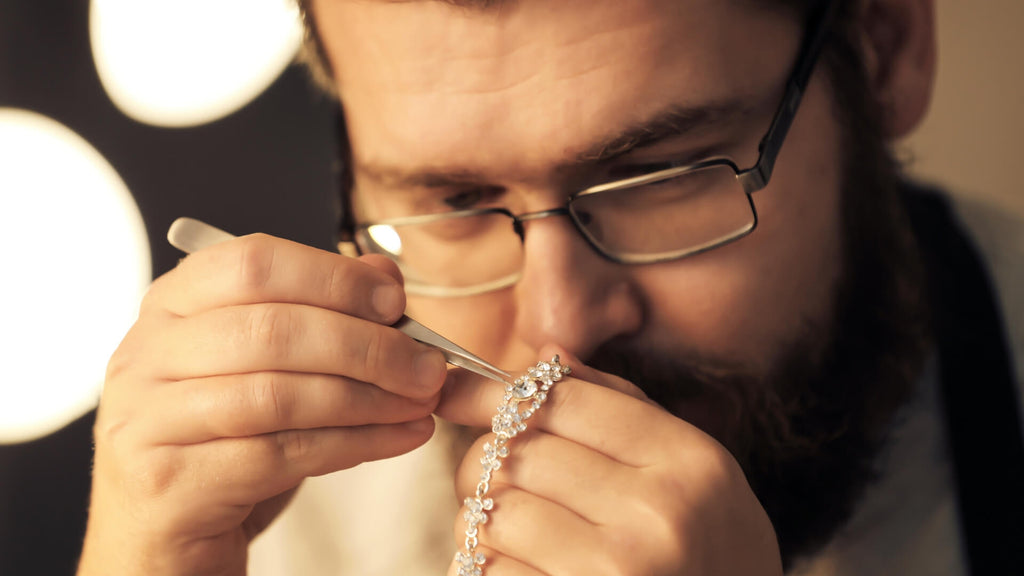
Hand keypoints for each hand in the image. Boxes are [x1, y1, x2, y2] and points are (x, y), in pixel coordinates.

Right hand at [77, 234, 447, 575]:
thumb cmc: (224, 440)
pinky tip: (400, 440)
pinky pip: (279, 455)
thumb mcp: (269, 367)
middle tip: (428, 367)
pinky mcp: (168, 483)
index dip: (334, 278)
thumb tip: (384, 274)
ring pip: (277, 395)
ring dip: (367, 399)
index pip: (254, 263)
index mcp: (172, 304)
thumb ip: (320, 311)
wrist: (166, 536)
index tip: (395, 302)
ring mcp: (148, 420)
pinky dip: (353, 444)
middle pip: (271, 330)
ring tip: (421, 405)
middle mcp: (146, 354)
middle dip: (367, 347)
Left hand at [436, 346, 781, 575]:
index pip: (563, 399)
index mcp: (686, 461)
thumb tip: (546, 355)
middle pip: (517, 452)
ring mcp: (613, 572)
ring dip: (481, 517)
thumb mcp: (691, 472)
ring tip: (511, 530)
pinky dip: (486, 567)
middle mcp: (655, 515)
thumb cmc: (707, 549)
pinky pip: (489, 571)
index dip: (495, 391)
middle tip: (495, 476)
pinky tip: (523, 568)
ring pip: (492, 512)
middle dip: (486, 458)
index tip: (456, 390)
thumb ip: (622, 408)